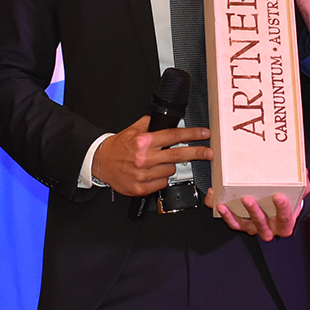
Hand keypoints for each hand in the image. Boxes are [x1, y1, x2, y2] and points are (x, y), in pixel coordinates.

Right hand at [91, 115, 211, 197]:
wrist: (101, 163)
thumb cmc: (117, 147)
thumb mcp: (132, 130)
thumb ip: (149, 125)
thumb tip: (164, 121)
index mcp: (143, 141)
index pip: (173, 136)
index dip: (192, 135)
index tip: (204, 134)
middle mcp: (144, 158)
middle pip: (178, 155)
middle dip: (197, 153)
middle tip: (209, 153)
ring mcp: (143, 175)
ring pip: (170, 170)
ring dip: (168, 166)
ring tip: (156, 162)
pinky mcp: (141, 188)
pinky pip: (162, 183)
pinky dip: (160, 178)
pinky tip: (151, 173)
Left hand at [210, 181, 308, 240]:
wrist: (280, 205)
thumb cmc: (289, 199)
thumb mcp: (299, 190)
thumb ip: (303, 182)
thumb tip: (303, 170)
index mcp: (285, 222)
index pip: (286, 219)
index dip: (283, 209)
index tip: (278, 197)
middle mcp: (270, 228)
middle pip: (262, 225)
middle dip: (254, 212)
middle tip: (248, 199)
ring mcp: (254, 227)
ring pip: (243, 225)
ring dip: (233, 216)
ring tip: (226, 204)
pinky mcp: (242, 224)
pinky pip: (231, 221)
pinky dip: (223, 213)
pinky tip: (217, 202)